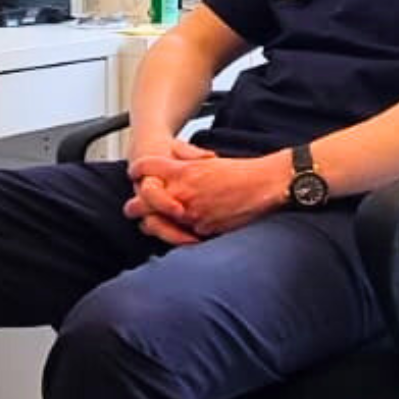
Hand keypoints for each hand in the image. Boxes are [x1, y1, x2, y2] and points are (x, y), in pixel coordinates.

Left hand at [126, 150, 287, 238]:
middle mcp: (183, 192)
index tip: (134, 173)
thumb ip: (184, 167)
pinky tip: (174, 234)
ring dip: (151, 224)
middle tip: (133, 208)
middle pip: (143, 201)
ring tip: (149, 224)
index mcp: (183, 171)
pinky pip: (178, 237)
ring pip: (155, 224)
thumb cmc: (240, 172)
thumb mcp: (207, 162)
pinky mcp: (202, 230)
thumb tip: (170, 168)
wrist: (265, 185)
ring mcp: (191, 213)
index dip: (137, 170)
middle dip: (136, 206)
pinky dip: (174, 236)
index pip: (146, 168)